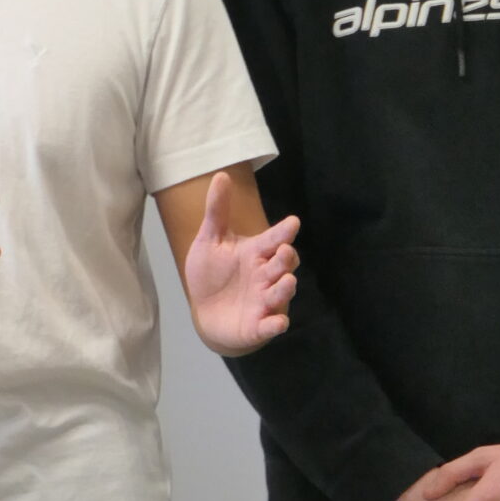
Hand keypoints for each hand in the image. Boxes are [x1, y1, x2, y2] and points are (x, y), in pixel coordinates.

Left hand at [184, 176, 298, 354]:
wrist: (206, 311)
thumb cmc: (212, 273)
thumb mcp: (210, 240)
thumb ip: (217, 211)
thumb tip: (221, 175)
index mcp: (256, 253)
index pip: (274, 239)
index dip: (283, 232)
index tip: (292, 222)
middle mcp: (265, 275)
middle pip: (282, 265)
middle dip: (286, 258)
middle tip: (285, 250)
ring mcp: (264, 301)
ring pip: (280, 293)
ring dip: (285, 288)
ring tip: (288, 281)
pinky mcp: (258, 325)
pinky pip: (270, 325)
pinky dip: (276, 325)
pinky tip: (280, 323)